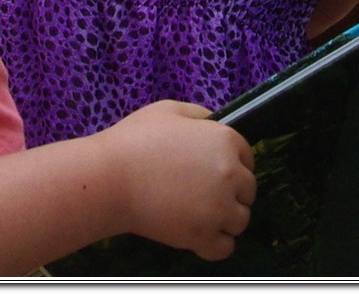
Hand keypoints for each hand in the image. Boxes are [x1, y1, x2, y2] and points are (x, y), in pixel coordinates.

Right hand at [102, 100, 254, 260]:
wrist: (110, 178)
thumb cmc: (135, 140)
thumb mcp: (170, 110)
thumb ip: (200, 115)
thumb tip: (214, 123)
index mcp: (226, 141)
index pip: (248, 159)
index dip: (233, 165)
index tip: (215, 173)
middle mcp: (230, 175)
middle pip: (248, 191)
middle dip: (231, 192)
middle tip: (204, 194)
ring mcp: (218, 208)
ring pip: (241, 220)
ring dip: (226, 219)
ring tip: (201, 215)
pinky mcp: (202, 236)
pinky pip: (225, 248)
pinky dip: (215, 245)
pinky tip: (200, 235)